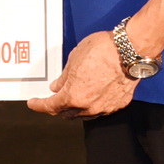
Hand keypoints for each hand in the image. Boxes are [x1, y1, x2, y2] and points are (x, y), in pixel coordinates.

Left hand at [28, 31, 142, 117]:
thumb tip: (58, 87)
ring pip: (84, 114)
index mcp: (73, 96)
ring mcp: (105, 108)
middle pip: (67, 113)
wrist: (130, 50)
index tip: (33, 103)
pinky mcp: (118, 105)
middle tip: (53, 98)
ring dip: (75, 107)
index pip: (50, 106)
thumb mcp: (74, 59)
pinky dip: (92, 104)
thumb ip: (64, 77)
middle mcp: (88, 107)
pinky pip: (100, 109)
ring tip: (73, 95)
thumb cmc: (102, 50)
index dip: (39, 105)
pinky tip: (92, 94)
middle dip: (58, 107)